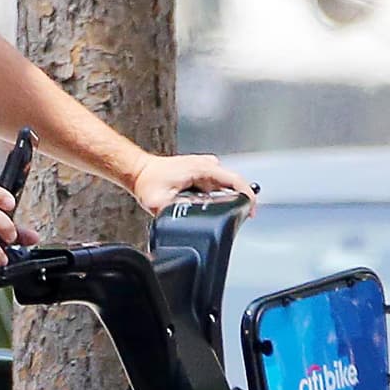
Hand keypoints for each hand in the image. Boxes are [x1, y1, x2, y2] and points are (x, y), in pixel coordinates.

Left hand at [129, 153, 256, 216]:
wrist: (139, 171)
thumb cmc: (148, 181)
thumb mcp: (158, 203)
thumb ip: (173, 214)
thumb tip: (185, 225)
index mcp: (202, 169)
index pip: (235, 180)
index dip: (247, 196)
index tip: (251, 209)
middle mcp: (206, 164)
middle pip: (233, 183)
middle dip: (238, 200)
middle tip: (240, 216)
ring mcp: (204, 166)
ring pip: (226, 184)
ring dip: (229, 197)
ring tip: (226, 212)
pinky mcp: (200, 169)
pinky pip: (217, 182)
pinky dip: (219, 194)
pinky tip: (213, 204)